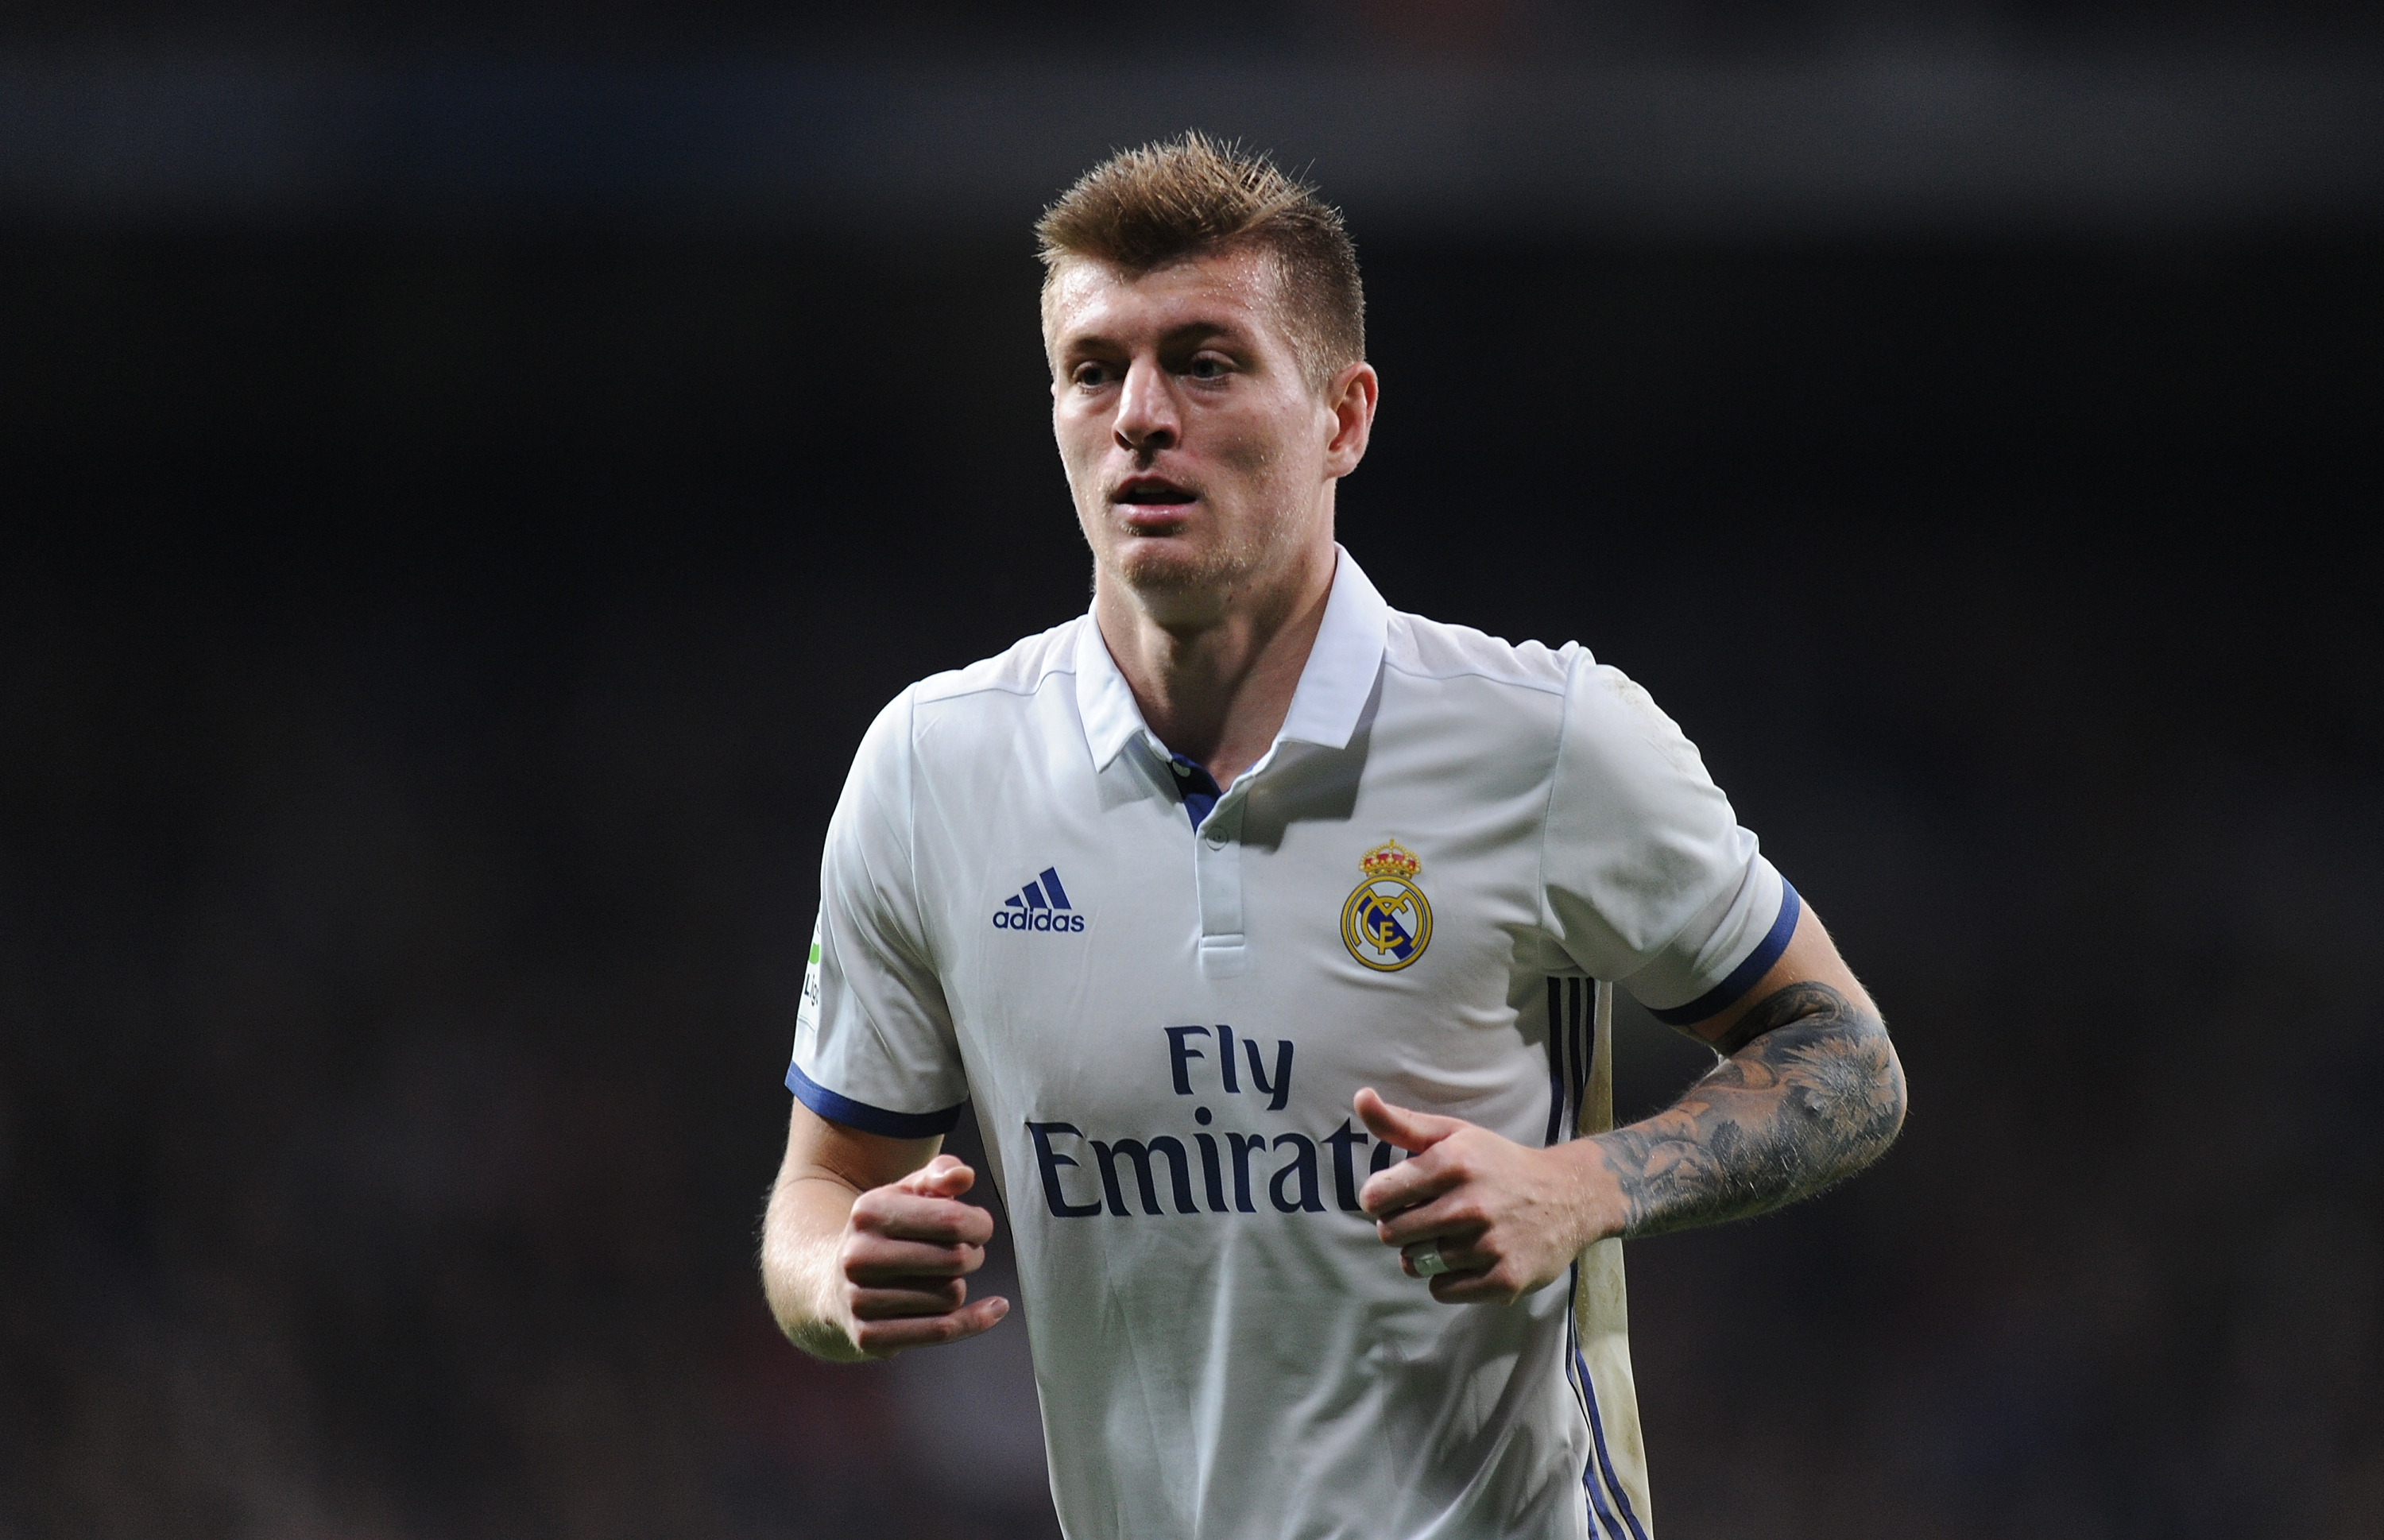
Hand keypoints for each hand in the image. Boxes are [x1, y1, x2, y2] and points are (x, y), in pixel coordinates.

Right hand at [837, 1154, 1009, 1355]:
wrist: (832, 1282)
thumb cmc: (886, 1231)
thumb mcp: (907, 1193)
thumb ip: (939, 1174)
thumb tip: (963, 1176)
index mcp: (869, 1212)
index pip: (950, 1220)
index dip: (979, 1224)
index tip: (980, 1226)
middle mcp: (859, 1256)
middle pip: (955, 1259)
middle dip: (973, 1254)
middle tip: (966, 1251)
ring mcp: (860, 1300)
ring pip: (950, 1296)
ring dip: (959, 1285)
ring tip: (940, 1276)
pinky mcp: (869, 1336)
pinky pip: (941, 1331)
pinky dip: (975, 1320)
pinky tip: (995, 1308)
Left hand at [1354, 1088, 1616, 1304]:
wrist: (1569, 1196)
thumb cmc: (1498, 1163)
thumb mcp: (1453, 1134)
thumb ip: (1400, 1122)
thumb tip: (1360, 1098)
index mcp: (1453, 1162)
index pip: (1377, 1196)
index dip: (1380, 1199)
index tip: (1396, 1196)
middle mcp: (1471, 1204)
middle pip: (1391, 1234)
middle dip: (1399, 1228)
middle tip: (1424, 1218)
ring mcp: (1489, 1244)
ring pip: (1415, 1263)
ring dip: (1423, 1254)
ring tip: (1448, 1236)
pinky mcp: (1504, 1278)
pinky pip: (1442, 1290)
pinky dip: (1445, 1279)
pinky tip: (1466, 1259)